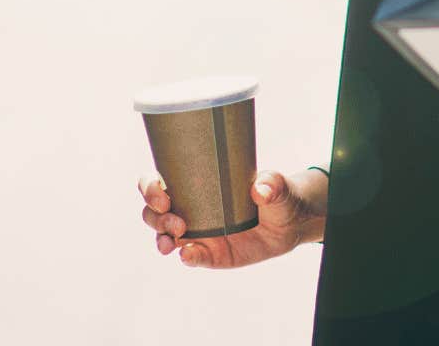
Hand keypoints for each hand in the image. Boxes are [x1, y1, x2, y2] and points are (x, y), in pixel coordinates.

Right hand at [138, 168, 326, 269]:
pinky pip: (191, 257)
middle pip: (153, 213)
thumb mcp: (276, 185)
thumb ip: (271, 183)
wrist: (289, 223)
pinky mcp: (210, 254)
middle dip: (155, 218)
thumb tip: (261, 190)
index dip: (149, 187)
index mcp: (195, 184)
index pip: (158, 181)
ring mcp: (198, 233)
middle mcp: (190, 208)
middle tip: (178, 223)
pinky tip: (188, 255)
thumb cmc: (275, 194)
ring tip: (174, 241)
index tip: (161, 195)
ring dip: (162, 239)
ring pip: (164, 236)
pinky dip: (187, 257)